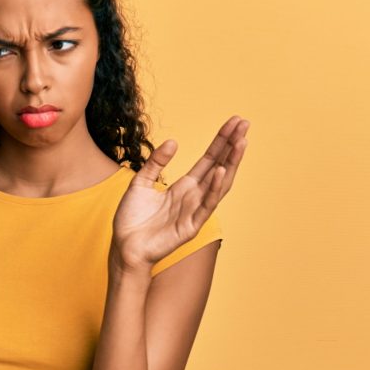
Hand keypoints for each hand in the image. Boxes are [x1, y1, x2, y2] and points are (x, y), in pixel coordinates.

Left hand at [111, 115, 249, 272]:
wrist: (124, 247)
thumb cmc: (131, 219)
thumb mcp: (140, 183)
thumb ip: (155, 163)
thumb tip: (173, 142)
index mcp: (184, 187)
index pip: (209, 160)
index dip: (221, 141)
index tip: (234, 123)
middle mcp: (194, 197)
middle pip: (219, 166)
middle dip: (232, 146)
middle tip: (245, 124)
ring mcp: (194, 211)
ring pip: (219, 184)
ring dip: (231, 163)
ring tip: (241, 142)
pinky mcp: (191, 226)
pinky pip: (206, 205)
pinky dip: (214, 188)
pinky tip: (221, 171)